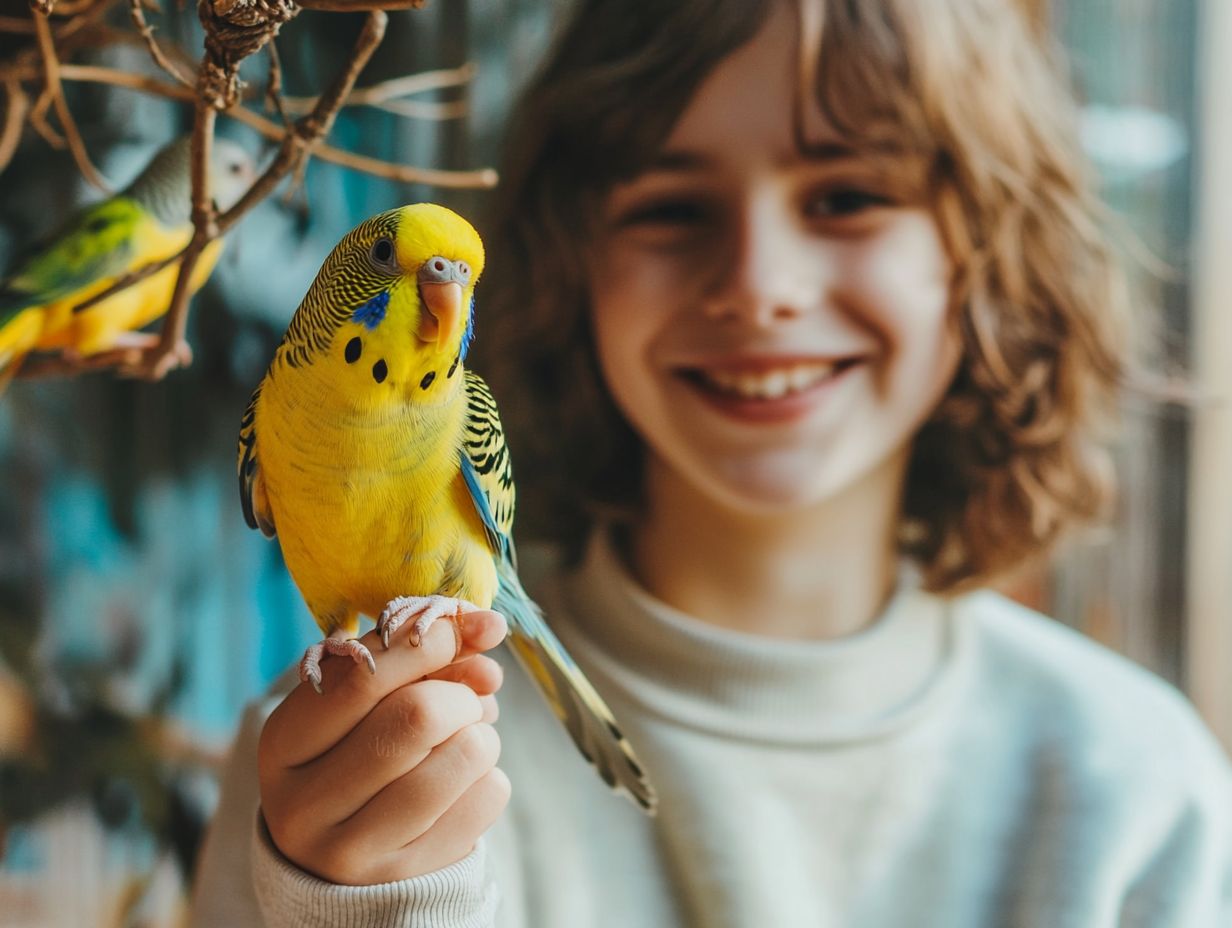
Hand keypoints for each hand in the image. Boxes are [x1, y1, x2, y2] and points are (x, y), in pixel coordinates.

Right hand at [258, 610, 509, 884]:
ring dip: (482, 733)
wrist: (344, 846)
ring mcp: (352, 850)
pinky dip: (490, 774)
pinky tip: (463, 781)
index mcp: (282, 742)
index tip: (458, 632)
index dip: (428, 643)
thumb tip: (489, 626)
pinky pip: (488, 796)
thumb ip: (416, 652)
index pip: (366, 676)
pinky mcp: (405, 876)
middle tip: (463, 699)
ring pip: (464, 755)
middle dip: (460, 694)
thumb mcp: (361, 698)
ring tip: (463, 739)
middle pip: (419, 716)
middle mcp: (304, 804)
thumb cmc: (356, 747)